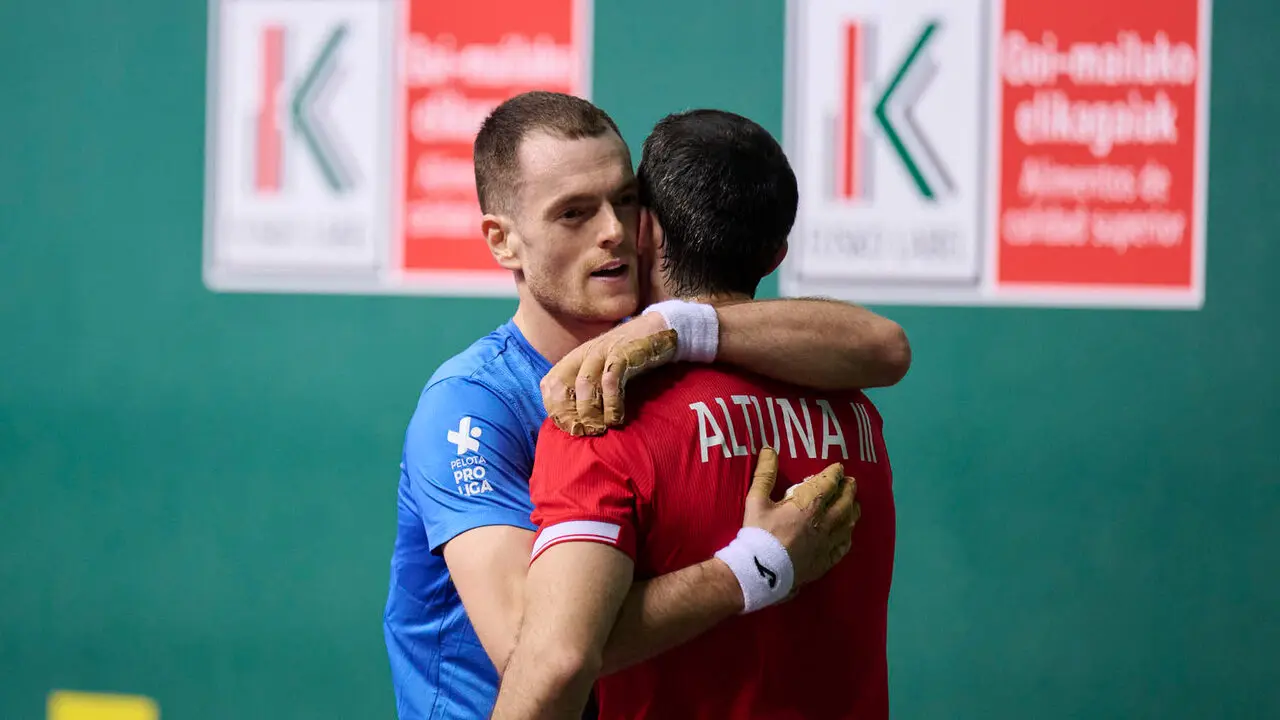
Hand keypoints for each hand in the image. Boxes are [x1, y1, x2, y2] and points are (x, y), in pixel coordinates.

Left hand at [540, 314, 677, 435]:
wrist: (660, 331)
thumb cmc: (632, 357)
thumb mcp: (604, 369)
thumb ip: (590, 387)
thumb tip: (579, 420)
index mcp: (576, 358)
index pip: (549, 384)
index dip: (554, 409)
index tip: (568, 428)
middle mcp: (585, 354)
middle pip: (560, 385)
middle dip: (568, 414)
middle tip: (583, 433)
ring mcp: (603, 352)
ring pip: (583, 384)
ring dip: (588, 412)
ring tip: (598, 430)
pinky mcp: (622, 353)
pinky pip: (610, 381)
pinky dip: (611, 404)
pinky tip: (616, 418)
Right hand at [743, 447, 859, 589]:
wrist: (760, 572)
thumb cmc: (758, 534)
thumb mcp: (756, 500)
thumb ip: (765, 474)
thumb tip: (769, 449)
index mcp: (808, 506)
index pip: (829, 484)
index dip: (835, 474)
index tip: (839, 467)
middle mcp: (823, 523)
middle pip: (844, 503)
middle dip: (849, 490)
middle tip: (851, 482)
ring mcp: (826, 544)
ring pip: (848, 524)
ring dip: (852, 511)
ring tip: (854, 504)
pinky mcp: (824, 562)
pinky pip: (842, 547)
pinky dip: (847, 537)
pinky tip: (847, 534)